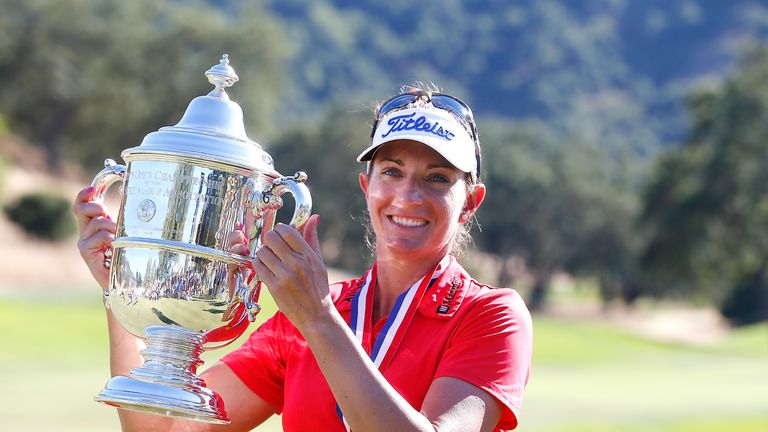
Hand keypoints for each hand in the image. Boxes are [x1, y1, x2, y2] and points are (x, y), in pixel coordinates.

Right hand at [72, 186, 115, 289]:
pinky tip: (115, 247)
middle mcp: (85, 232)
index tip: (91, 189)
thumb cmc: (126, 254)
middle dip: (96, 207)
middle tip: (109, 217)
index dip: (83, 196)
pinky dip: (111, 238)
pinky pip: (100, 236)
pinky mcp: (86, 252)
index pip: (81, 205)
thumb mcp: (124, 230)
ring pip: (97, 222)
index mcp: (93, 225)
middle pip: (81, 209)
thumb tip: (125, 192)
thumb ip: (122, 214)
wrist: (122, 280)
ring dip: (112, 226)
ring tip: (119, 238)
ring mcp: (84, 242)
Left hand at [252, 214, 332, 329]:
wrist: (316, 316)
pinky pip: (258, 267)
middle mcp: (297, 263)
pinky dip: (259, 265)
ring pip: (262, 252)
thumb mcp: (319, 262)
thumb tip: (314, 217)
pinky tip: (266, 269)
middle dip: (269, 240)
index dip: (279, 230)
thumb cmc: (318, 288)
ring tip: (269, 259)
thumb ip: (312, 238)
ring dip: (263, 253)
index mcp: (309, 255)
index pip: (287, 231)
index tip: (279, 235)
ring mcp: (285, 276)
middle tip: (272, 247)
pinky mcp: (274, 287)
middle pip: (271, 238)